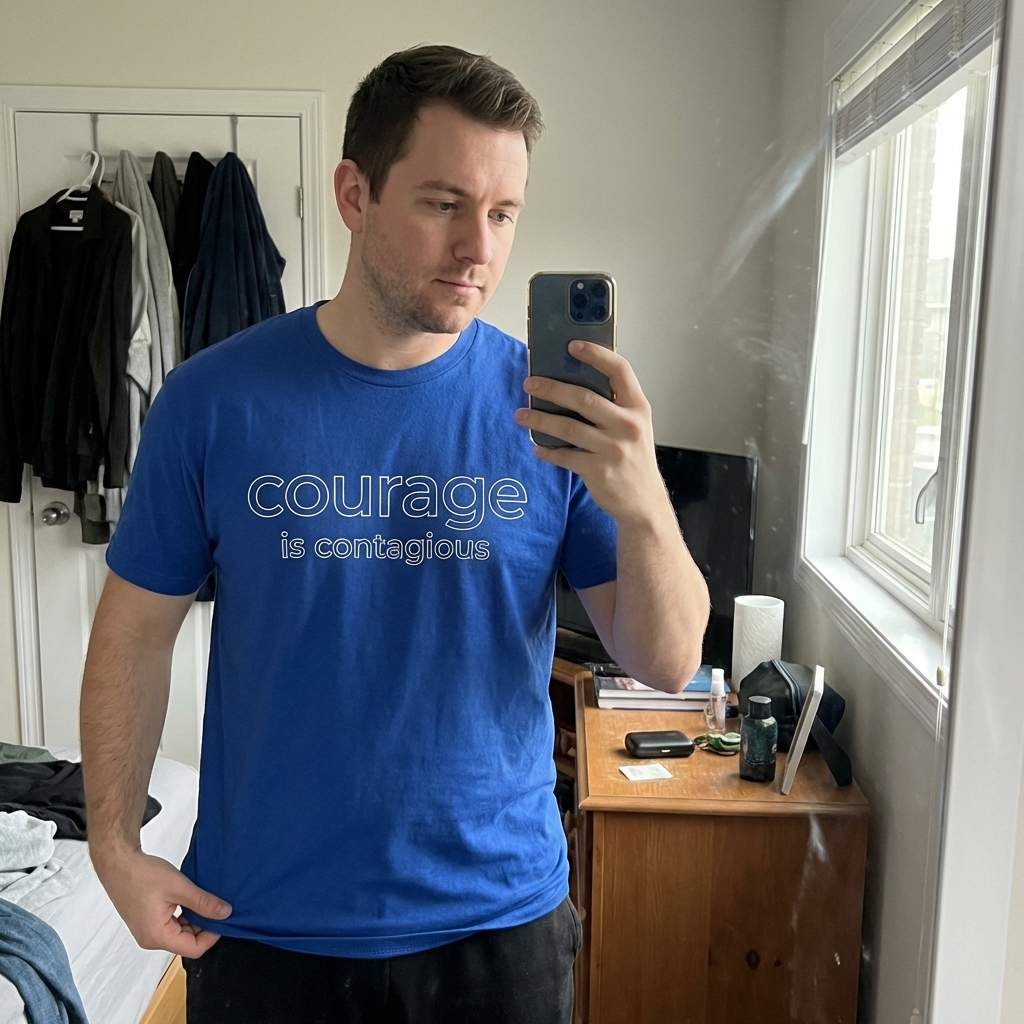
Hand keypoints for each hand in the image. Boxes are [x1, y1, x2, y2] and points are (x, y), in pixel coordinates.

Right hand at [92, 846, 231, 956]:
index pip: (194, 949)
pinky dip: (184, 914)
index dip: (212, 935)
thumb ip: (203, 902)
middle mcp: (151, 939)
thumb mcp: (179, 887)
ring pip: (180, 932)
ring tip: (201, 898)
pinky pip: (171, 924)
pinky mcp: (147, 922)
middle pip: (187, 942)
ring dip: (194, 918)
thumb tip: (225, 913)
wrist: (118, 864)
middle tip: (215, 904)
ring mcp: (147, 931)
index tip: (224, 917)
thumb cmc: (142, 875)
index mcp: (157, 936)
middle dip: (204, 925)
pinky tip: (189, 899)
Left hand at [514, 341, 671, 527]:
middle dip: (551, 388)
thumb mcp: (634, 426)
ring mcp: (614, 449)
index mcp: (638, 408)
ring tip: (521, 414)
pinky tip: (537, 446)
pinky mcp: (599, 471)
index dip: (596, 354)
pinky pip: (565, 456)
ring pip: (568, 427)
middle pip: (584, 398)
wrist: (644, 502)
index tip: (572, 346)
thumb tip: (571, 382)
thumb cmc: (634, 459)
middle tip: (530, 382)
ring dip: (540, 419)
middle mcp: (628, 426)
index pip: (619, 371)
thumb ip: (613, 406)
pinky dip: (548, 451)